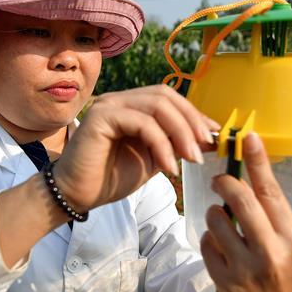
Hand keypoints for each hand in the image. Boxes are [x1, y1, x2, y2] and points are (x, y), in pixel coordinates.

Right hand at [53, 85, 217, 211]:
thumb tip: (208, 138)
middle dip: (191, 121)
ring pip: (157, 106)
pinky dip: (161, 144)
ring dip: (180, 132)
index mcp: (132, 106)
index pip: (170, 99)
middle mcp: (120, 100)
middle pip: (166, 96)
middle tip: (204, 149)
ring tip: (190, 159)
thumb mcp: (153, 159)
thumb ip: (174, 145)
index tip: (213, 137)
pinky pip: (142, 122)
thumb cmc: (110, 178)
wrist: (77, 195)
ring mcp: (109, 105)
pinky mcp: (101, 116)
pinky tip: (168, 167)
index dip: (194, 115)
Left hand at [199, 132, 291, 291]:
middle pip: (240, 202)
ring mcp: (245, 269)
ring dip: (214, 213)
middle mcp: (270, 254)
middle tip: (219, 179)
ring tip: (223, 220)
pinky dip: (210, 238)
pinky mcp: (224, 281)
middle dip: (225, 183)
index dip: (258, 162)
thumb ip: (274, 215)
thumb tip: (249, 174)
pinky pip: (206, 243)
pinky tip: (220, 245)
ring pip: (216, 220)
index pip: (272, 193)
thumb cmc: (286, 274)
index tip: (248, 137)